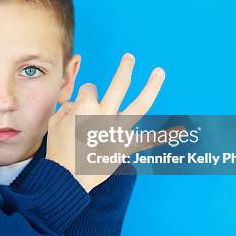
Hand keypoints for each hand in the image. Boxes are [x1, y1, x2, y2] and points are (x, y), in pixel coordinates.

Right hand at [46, 53, 181, 192]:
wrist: (67, 177)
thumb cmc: (59, 150)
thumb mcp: (54, 122)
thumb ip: (66, 108)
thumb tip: (76, 104)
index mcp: (85, 106)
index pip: (90, 89)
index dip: (85, 96)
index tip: (80, 110)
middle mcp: (105, 114)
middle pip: (119, 84)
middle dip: (125, 68)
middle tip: (131, 58)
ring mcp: (117, 130)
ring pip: (139, 105)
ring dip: (151, 87)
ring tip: (160, 72)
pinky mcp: (124, 147)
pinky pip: (146, 141)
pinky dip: (163, 137)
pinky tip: (181, 131)